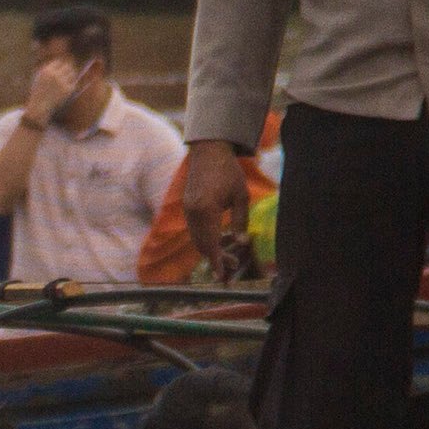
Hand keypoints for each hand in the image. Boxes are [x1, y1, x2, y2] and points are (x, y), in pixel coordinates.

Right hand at [24, 53, 82, 124]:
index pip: (59, 62)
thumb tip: (62, 62)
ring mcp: (62, 82)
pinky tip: (64, 91)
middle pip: (68, 66)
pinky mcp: (67, 90)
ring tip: (64, 83)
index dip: (61, 65)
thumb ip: (49, 69)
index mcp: (46, 70)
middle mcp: (54, 75)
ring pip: (72, 74)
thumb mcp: (40, 77)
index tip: (63, 68)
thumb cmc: (38, 92)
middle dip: (68, 69)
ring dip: (70, 76)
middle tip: (68, 73)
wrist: (39, 107)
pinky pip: (73, 83)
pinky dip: (70, 85)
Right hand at [179, 140, 250, 261]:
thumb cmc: (228, 172)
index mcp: (206, 210)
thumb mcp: (241, 196)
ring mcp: (188, 210)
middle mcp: (193, 213)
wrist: (208, 152)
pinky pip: (195, 229)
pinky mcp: (187, 207)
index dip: (217, 262)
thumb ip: (241, 221)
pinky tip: (221, 240)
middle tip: (235, 265)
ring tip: (232, 256)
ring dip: (211, 249)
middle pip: (202, 244)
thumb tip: (242, 242)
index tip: (223, 277)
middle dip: (217, 258)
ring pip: (197, 238)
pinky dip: (206, 238)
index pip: (210, 243)